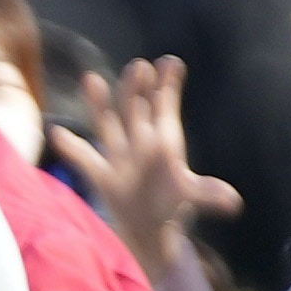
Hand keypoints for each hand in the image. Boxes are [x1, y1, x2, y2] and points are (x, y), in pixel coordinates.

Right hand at [62, 58, 247, 278]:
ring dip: (99, 104)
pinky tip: (57, 134)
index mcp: (164, 141)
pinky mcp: (103, 175)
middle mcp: (140, 142)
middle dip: (137, 89)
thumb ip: (207, 193)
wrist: (148, 227)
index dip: (168, 85)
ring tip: (91, 79)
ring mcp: (119, 156)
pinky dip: (71, 148)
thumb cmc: (170, 202)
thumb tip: (234, 202)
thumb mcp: (189, 195)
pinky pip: (85, 159)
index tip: (171, 63)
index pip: (165, 107)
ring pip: (108, 125)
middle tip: (140, 67)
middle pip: (135, 109)